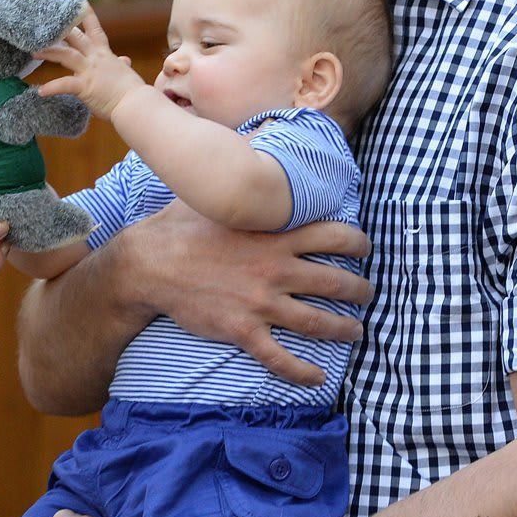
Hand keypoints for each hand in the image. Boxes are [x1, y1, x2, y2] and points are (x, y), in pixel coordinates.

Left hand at [35, 7, 142, 118]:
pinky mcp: (85, 87)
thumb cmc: (132, 92)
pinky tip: (40, 91)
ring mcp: (89, 71)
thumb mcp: (126, 74)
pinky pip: (64, 85)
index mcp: (104, 54)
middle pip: (75, 37)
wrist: (136, 105)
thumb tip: (125, 60)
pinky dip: (51, 88)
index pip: (94, 29)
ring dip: (48, 53)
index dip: (85, 15)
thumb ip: (121, 65)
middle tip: (41, 25)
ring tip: (33, 53)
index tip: (78, 2)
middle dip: (58, 30)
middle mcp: (95, 58)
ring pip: (65, 55)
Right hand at [131, 200, 370, 385]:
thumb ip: (243, 180)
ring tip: (357, 331)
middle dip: (360, 290)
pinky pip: (280, 358)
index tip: (364, 248)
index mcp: (274, 236)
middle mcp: (275, 270)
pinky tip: (319, 377)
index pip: (334, 236)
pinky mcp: (243, 330)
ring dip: (345, 328)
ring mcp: (260, 303)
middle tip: (367, 294)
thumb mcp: (216, 195)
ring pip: (318, 322)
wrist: (149, 264)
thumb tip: (257, 138)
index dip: (357, 243)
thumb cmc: (179, 226)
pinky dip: (304, 372)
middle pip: (336, 282)